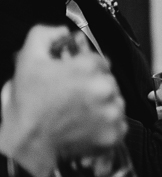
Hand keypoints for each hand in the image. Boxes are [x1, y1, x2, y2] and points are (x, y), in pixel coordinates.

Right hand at [0, 26, 125, 176]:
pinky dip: (106, 126)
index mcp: (89, 67)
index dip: (84, 69)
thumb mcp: (28, 60)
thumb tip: (62, 31)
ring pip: (115, 102)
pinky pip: (118, 124)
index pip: (98, 60)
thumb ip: (44, 35)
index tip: (73, 79)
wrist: (28, 146)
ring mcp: (113, 112)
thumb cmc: (28, 105)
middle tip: (74, 100)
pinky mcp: (115, 134)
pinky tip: (87, 128)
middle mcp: (106, 88)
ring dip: (102, 106)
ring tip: (79, 115)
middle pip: (108, 81)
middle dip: (94, 87)